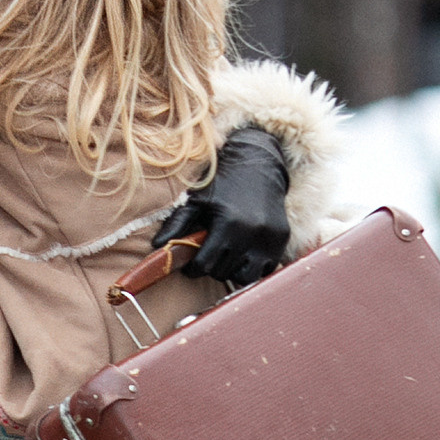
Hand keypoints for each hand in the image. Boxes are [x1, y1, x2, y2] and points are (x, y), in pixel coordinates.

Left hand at [157, 125, 291, 288]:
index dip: (194, 268)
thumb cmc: (222, 181)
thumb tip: (157, 246)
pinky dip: (253, 267)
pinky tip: (243, 254)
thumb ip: (177, 223)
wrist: (259, 163)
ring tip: (225, 257)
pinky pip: (266, 269)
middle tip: (208, 255)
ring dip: (232, 271)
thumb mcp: (197, 199)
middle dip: (212, 267)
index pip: (205, 265)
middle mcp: (252, 234)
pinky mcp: (281, 240)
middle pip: (224, 272)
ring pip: (246, 276)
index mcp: (228, 223)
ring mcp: (270, 239)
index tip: (190, 264)